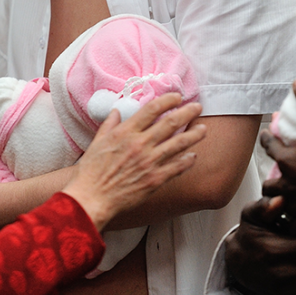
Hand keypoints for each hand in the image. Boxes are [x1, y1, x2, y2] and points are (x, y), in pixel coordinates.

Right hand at [63, 93, 204, 230]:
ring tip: (203, 128)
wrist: (93, 197)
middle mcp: (141, 144)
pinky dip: (187, 160)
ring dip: (194, 134)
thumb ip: (109, 125)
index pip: (152, 109)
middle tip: (197, 107)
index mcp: (126, 132)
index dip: (168, 100)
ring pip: (179, 144)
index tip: (177, 97)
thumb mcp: (96, 142)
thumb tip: (117, 112)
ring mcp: (150, 162)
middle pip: (171, 123)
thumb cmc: (91, 171)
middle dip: (187, 112)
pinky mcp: (155, 179)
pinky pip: (177, 167)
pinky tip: (193, 155)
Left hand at [261, 79, 295, 228]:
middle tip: (280, 174)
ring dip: (280, 201)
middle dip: (272, 179)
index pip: (268, 146)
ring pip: (279, 205)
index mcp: (288, 159)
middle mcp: (289, 183)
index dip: (267, 139)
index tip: (269, 137)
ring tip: (287, 197)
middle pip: (269, 183)